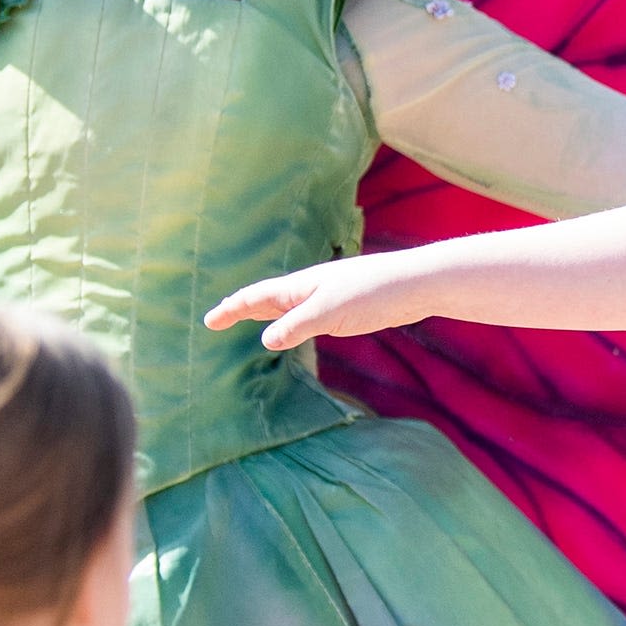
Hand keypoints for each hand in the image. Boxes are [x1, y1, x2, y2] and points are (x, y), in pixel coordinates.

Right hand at [207, 254, 437, 351]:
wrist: (416, 284)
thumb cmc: (372, 293)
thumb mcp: (328, 312)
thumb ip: (295, 326)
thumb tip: (265, 340)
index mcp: (301, 286)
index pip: (256, 297)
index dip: (231, 308)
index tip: (209, 321)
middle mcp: (310, 288)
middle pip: (267, 298)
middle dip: (241, 308)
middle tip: (218, 319)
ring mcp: (328, 296)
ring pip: (287, 305)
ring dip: (265, 313)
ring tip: (249, 319)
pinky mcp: (346, 306)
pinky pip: (307, 314)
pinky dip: (291, 321)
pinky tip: (297, 326)